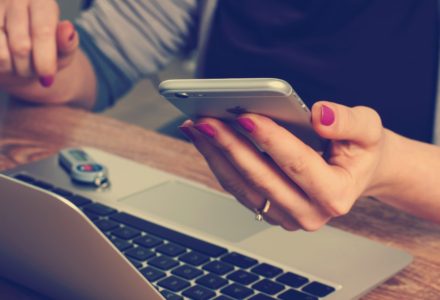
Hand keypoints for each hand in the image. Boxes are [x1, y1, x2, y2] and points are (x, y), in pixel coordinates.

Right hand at [0, 0, 78, 87]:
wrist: (21, 53)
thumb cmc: (47, 50)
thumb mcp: (64, 50)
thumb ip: (68, 43)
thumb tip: (68, 30)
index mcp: (41, 2)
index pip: (42, 32)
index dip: (45, 59)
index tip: (47, 79)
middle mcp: (14, 0)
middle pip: (21, 46)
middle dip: (29, 68)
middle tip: (35, 72)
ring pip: (1, 54)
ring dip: (13, 69)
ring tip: (21, 66)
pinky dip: (2, 67)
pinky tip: (7, 60)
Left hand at [179, 101, 386, 230]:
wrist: (356, 172)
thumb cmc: (361, 150)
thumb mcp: (369, 129)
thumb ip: (349, 122)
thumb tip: (319, 115)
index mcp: (336, 195)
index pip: (297, 164)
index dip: (270, 140)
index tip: (245, 116)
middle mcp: (309, 213)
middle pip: (261, 178)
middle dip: (230, 146)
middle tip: (206, 120)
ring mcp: (286, 216)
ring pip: (242, 186)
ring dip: (216, 155)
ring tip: (197, 127)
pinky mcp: (269, 210)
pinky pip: (238, 188)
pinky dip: (219, 162)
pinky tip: (206, 140)